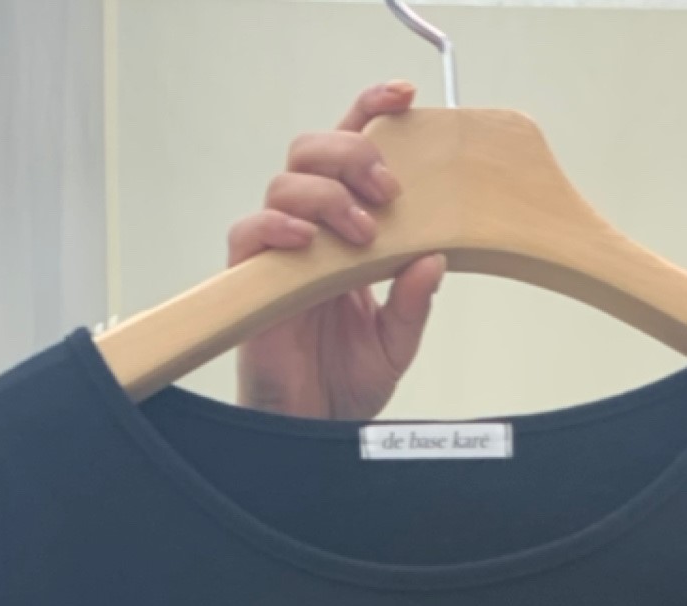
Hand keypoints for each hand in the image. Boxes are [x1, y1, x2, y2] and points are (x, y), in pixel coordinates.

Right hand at [231, 81, 445, 420]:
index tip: (405, 96)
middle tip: (389, 191)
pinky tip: (307, 241)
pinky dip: (278, 225)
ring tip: (362, 234)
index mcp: (347, 228)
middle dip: (353, 153)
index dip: (372, 110)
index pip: (352, 149)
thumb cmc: (347, 382)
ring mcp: (279, 251)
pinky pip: (251, 232)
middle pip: (314, 149)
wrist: (314, 427)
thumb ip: (414, 301)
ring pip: (286, 182)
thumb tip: (436, 257)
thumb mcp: (398, 341)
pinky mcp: (251, 279)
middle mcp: (311, 229)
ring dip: (327, 195)